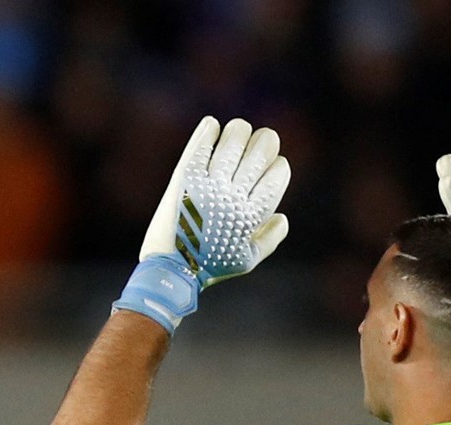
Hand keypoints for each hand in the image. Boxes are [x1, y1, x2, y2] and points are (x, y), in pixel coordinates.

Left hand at [112, 116, 288, 332]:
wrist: (169, 270)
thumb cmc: (209, 267)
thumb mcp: (246, 260)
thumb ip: (270, 238)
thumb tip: (282, 215)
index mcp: (253, 213)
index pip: (279, 170)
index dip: (276, 166)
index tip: (266, 171)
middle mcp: (234, 194)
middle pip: (264, 144)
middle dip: (263, 142)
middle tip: (251, 149)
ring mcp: (210, 184)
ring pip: (236, 135)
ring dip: (238, 133)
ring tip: (232, 138)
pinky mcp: (185, 177)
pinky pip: (202, 143)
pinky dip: (208, 130)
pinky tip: (211, 127)